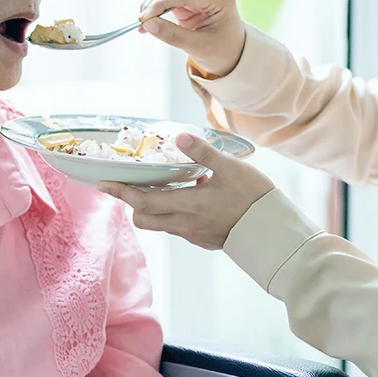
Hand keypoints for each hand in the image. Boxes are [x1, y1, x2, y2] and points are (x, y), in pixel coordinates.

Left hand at [98, 133, 275, 250]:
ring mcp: (193, 234)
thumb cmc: (254, 197)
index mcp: (188, 205)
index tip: (104, 184)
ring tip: (160, 189)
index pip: (143, 201)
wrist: (273, 230)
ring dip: (152, 209)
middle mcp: (185, 224)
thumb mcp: (230, 168)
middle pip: (144, 219)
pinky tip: (187, 199)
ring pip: (160, 225)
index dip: (121, 192)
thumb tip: (179, 136)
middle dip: (132, 203)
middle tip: (130, 185)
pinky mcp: (203, 240)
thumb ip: (202, 153)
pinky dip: (172, 214)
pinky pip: (177, 228)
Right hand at [137, 0, 246, 77]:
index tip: (143, 20)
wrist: (233, 53)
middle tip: (141, 22)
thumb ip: (173, 35)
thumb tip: (147, 24)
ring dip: (152, 0)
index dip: (159, 4)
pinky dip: (156, 4)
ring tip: (144, 22)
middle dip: (153, 1)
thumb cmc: (222, 52)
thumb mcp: (199, 47)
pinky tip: (149, 19)